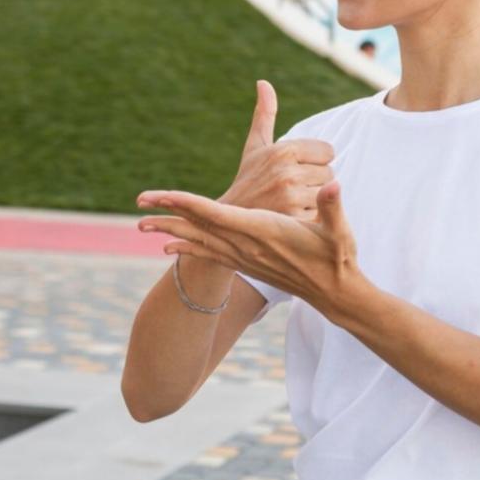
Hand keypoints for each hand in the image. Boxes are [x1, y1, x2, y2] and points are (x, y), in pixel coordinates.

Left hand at [137, 182, 365, 320]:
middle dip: (168, 211)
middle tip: (139, 199)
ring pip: (199, 239)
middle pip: (199, 224)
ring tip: (142, 222)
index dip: (188, 202)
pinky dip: (187, 247)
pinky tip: (169, 247)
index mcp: (262, 230)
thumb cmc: (338, 257)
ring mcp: (244, 257)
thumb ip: (333, 206)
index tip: (162, 194)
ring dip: (170, 229)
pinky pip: (209, 253)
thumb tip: (334, 184)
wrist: (335, 294)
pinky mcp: (246, 263)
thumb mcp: (339, 230)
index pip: (216, 213)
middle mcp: (246, 245)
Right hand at [219, 80, 336, 219]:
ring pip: (327, 193)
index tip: (296, 169)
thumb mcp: (255, 146)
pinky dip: (311, 217)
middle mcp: (288, 171)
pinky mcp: (295, 220)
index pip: (328, 151)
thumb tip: (263, 82)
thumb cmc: (247, 180)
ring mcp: (291, 197)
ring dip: (314, 198)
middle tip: (291, 188)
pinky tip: (292, 217)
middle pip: (330, 172)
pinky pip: (321, 213)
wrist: (230, 220)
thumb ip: (264, 114)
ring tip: (291, 202)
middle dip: (314, 180)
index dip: (315, 160)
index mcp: (283, 150)